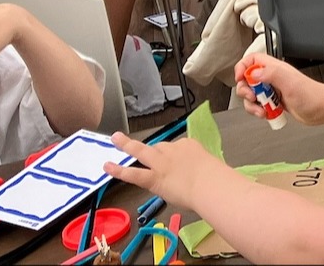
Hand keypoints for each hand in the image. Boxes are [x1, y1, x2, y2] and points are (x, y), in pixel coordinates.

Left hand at [104, 132, 231, 211]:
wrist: (209, 184)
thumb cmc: (215, 179)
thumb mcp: (211, 167)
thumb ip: (200, 169)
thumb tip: (199, 178)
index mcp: (190, 146)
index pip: (177, 147)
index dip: (174, 155)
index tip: (176, 163)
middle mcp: (173, 150)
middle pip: (159, 146)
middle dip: (149, 148)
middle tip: (136, 144)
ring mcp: (161, 163)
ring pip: (142, 151)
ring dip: (127, 145)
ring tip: (115, 139)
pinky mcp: (153, 177)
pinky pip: (134, 174)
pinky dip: (119, 170)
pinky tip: (108, 167)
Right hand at [234, 51, 323, 124]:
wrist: (322, 109)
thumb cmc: (311, 95)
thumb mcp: (290, 82)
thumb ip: (272, 74)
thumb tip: (254, 73)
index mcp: (275, 68)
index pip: (252, 60)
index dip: (242, 67)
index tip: (241, 79)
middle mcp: (273, 78)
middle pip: (248, 79)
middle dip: (245, 90)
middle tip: (254, 98)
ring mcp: (273, 90)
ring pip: (252, 95)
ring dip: (252, 105)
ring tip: (263, 110)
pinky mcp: (275, 102)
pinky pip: (259, 105)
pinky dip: (259, 111)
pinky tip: (268, 114)